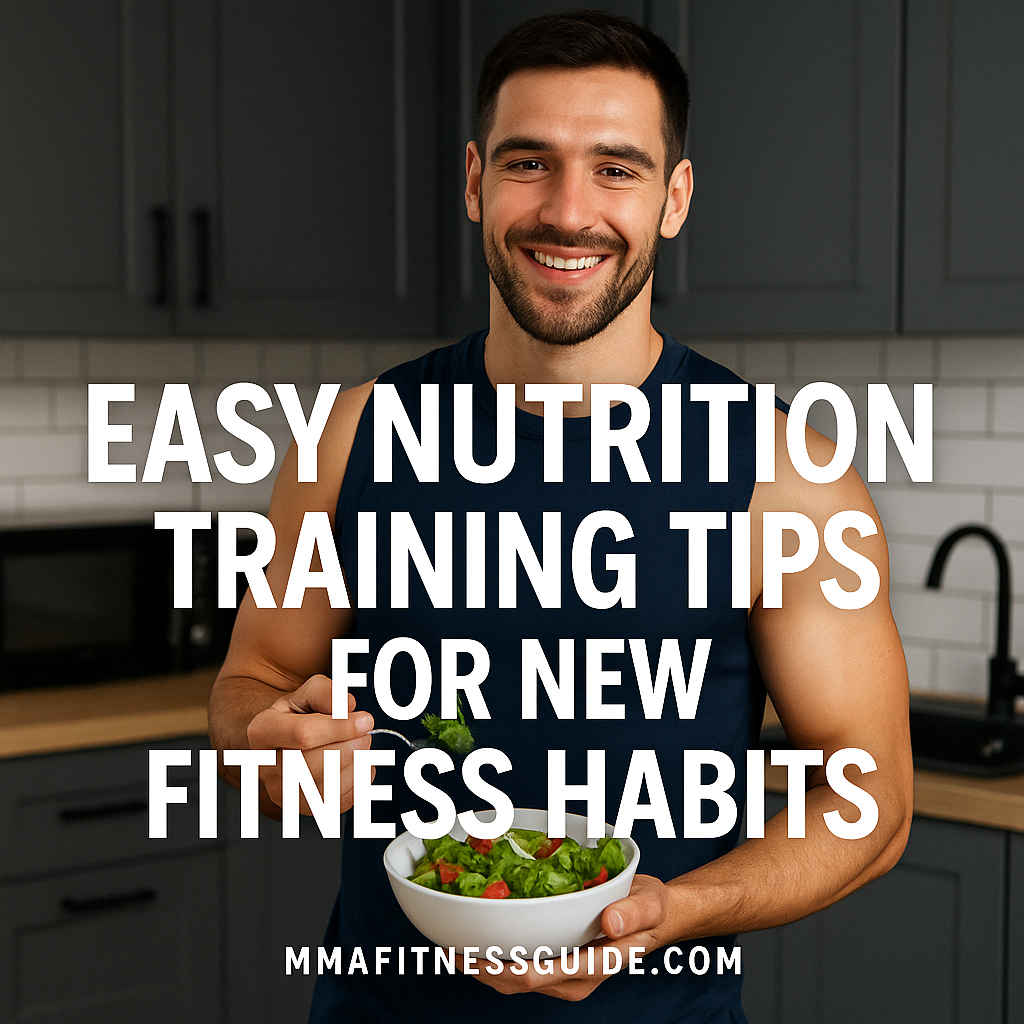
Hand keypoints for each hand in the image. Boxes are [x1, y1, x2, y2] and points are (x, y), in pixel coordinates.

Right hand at [246, 673, 373, 814]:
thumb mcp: (307, 693)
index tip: (365, 720)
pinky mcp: (307, 811)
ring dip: (357, 762)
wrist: (287, 743)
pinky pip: (342, 800)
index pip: (304, 734)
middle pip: (320, 762)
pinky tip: (354, 763)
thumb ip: (325, 692)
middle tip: (364, 732)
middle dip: (351, 744)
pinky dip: (357, 780)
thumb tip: (346, 706)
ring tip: (358, 744)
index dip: (341, 727)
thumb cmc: (298, 716)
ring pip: (331, 784)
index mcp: (262, 732)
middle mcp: (267, 769)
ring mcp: (285, 795)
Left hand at [458, 874, 670, 1000]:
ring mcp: (564, 974)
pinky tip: (479, 939)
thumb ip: (634, 913)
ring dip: (482, 966)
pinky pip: (521, 968)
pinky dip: (496, 957)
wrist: (657, 917)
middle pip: (515, 982)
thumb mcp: (651, 905)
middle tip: (446, 947)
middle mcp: (574, 977)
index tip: (470, 952)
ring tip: (451, 945)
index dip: (498, 967)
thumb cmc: (652, 910)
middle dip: (479, 968)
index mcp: (593, 966)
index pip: (537, 974)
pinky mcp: (559, 964)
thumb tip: (611, 921)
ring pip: (514, 980)